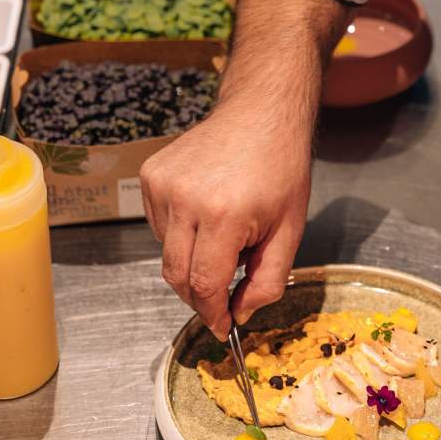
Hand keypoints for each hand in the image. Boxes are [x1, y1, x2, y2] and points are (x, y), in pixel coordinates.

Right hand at [140, 106, 310, 340]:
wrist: (261, 112)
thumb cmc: (281, 168)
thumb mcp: (289, 230)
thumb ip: (267, 280)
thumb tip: (240, 314)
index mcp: (223, 215)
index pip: (204, 284)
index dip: (213, 313)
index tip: (222, 326)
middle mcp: (184, 199)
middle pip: (177, 275)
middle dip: (199, 297)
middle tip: (222, 299)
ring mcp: (162, 184)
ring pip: (166, 252)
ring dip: (192, 260)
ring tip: (226, 235)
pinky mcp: (151, 175)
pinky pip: (158, 226)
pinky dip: (180, 234)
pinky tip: (206, 214)